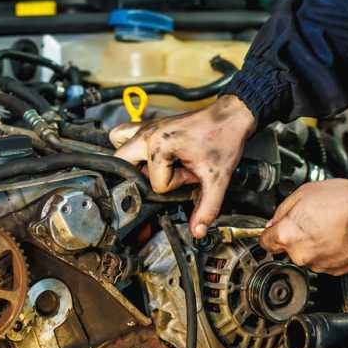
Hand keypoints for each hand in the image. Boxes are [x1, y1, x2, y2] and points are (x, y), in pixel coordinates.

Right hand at [111, 95, 255, 238]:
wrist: (229, 117)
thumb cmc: (222, 139)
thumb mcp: (216, 178)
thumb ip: (206, 207)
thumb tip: (197, 230)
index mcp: (160, 146)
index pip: (155, 183)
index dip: (175, 184)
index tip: (189, 174)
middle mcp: (148, 135)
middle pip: (122, 165)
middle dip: (143, 177)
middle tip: (165, 175)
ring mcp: (145, 127)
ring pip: (118, 147)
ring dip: (131, 162)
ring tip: (155, 166)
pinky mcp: (148, 125)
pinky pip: (123, 135)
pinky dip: (129, 146)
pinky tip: (146, 155)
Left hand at [259, 180, 347, 274]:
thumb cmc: (347, 202)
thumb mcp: (306, 192)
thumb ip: (283, 209)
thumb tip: (274, 221)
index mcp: (288, 235)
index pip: (265, 242)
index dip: (270, 234)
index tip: (274, 230)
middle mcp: (301, 255)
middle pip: (289, 248)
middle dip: (297, 236)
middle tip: (313, 220)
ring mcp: (320, 265)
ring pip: (309, 255)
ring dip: (315, 244)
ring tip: (331, 226)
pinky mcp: (337, 271)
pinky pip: (327, 261)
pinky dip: (331, 251)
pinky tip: (341, 236)